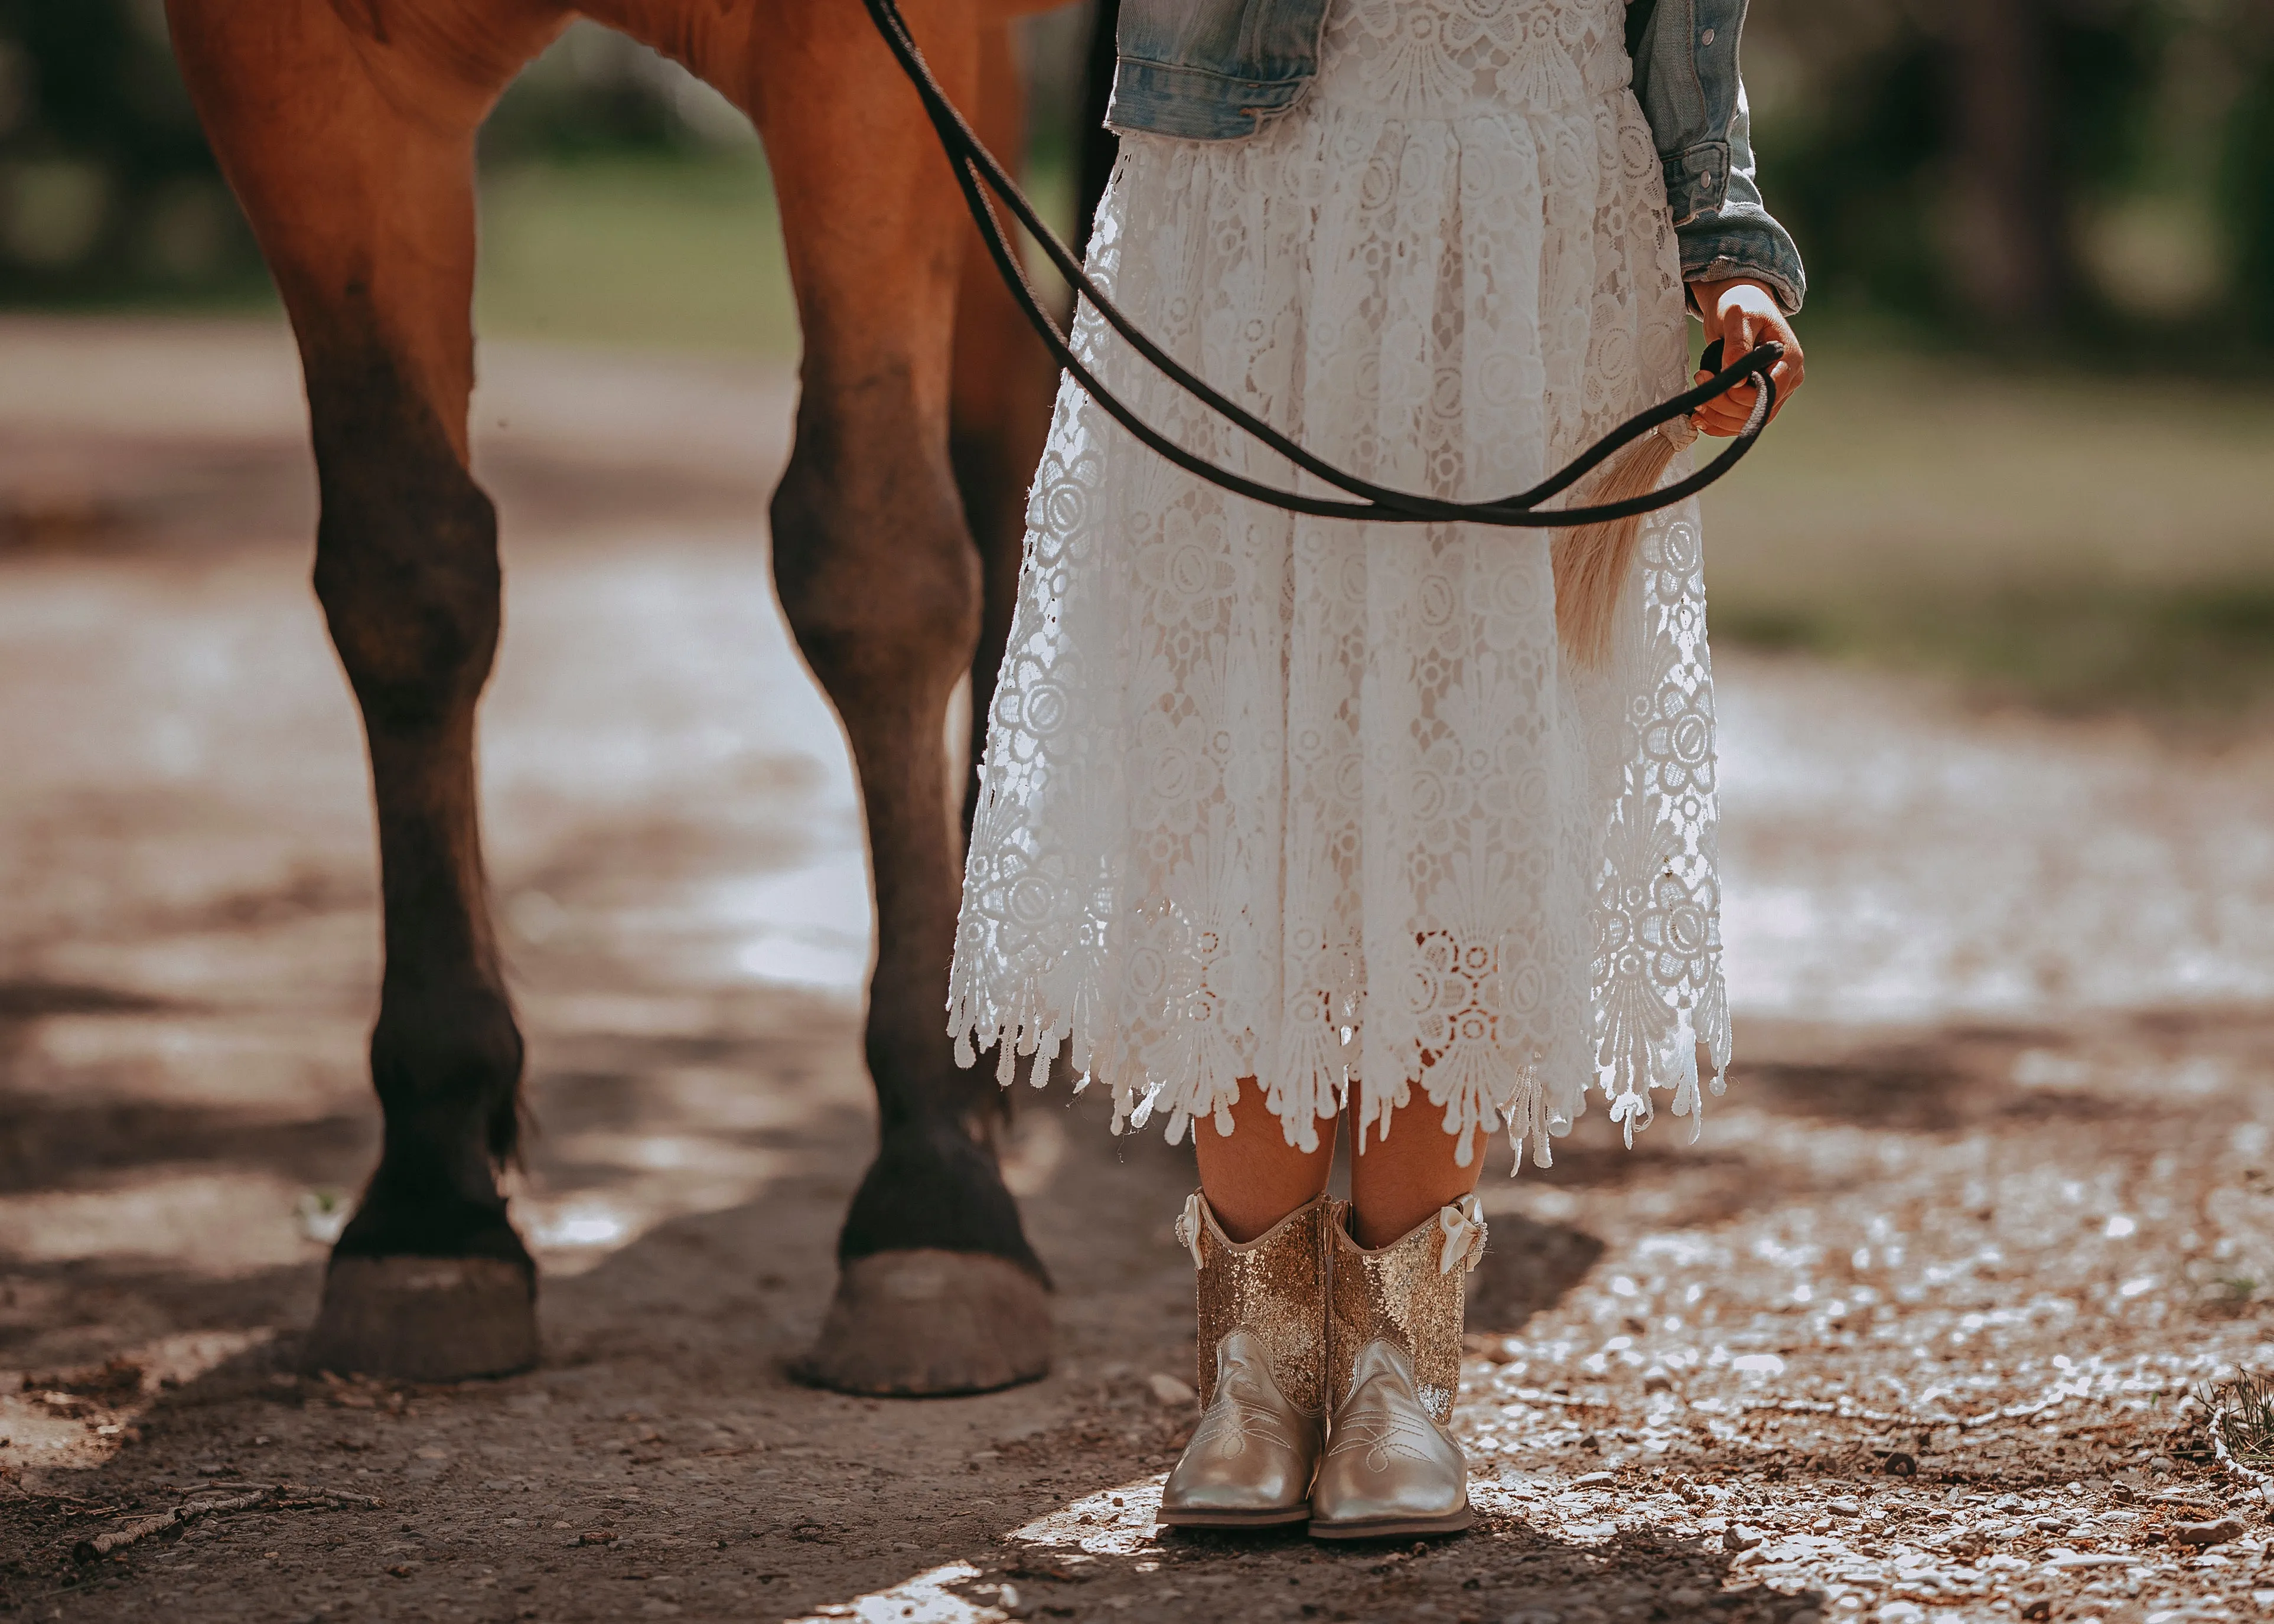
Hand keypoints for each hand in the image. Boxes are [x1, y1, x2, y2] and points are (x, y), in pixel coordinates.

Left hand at [1689, 278, 1803, 437]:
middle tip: (1699, 379)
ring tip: (1697, 401)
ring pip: (1747, 419)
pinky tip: (1700, 418)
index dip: (1740, 395)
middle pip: (1757, 409)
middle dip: (1723, 404)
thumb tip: (1737, 379)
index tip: (1711, 376)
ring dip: (1718, 417)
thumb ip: (1738, 344)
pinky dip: (1719, 423)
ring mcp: (1774, 390)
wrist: (1740, 304)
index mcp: (1790, 359)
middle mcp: (1787, 378)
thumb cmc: (1742, 304)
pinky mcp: (1757, 396)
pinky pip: (1740, 420)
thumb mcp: (1737, 317)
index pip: (1770, 392)